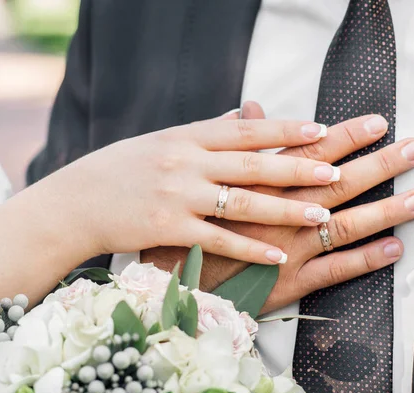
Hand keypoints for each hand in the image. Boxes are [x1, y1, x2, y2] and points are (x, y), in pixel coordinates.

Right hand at [50, 115, 340, 264]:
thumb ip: (206, 132)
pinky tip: (278, 255)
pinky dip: (250, 248)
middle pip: (252, 163)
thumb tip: (243, 115)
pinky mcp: (168, 229)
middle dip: (298, 167)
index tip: (321, 129)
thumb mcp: (162, 142)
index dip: (285, 129)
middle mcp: (185, 162)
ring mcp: (177, 195)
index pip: (245, 129)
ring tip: (321, 213)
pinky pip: (218, 240)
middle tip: (337, 170)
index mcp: (186, 136)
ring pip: (241, 202)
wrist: (75, 200)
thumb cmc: (122, 170)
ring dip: (284, 208)